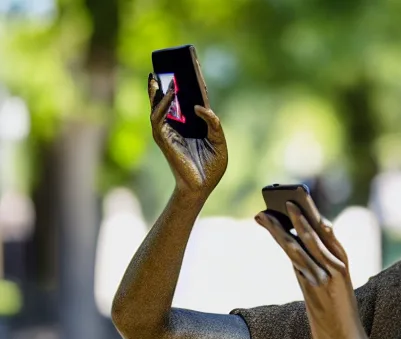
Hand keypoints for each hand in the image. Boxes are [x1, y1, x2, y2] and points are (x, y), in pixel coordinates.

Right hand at [148, 73, 227, 199]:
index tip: (191, 65)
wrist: (202, 188)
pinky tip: (170, 95)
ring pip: (158, 107)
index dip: (190, 85)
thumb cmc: (211, 169)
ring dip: (160, 92)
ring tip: (165, 77)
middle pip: (170, 101)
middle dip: (169, 84)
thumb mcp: (219, 142)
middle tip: (171, 65)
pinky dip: (163, 106)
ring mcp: (169, 133)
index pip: (188, 102)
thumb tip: (200, 106)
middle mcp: (178, 127)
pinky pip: (159, 118)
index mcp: (192, 127)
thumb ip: (213, 123)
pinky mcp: (164, 140)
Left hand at [255, 203, 367, 338]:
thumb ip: (314, 268)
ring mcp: (327, 277)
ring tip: (266, 215)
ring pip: (302, 245)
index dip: (311, 215)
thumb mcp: (329, 288)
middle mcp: (337, 267)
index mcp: (343, 264)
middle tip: (282, 197)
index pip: (327, 232)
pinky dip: (289, 246)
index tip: (297, 201)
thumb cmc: (337, 318)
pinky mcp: (316, 289)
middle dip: (298, 214)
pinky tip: (277, 237)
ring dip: (283, 227)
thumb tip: (291, 248)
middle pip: (314, 233)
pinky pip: (299, 262)